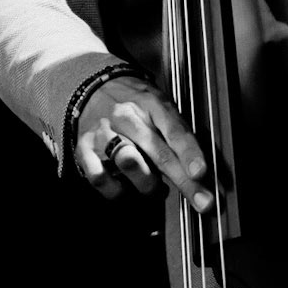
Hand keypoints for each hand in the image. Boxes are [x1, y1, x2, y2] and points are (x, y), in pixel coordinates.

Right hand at [74, 73, 213, 213]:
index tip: (201, 173)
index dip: (189, 153)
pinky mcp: (84, 147)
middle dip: (183, 181)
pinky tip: (125, 188)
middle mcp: (128, 116)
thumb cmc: (136, 104)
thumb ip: (177, 134)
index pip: (175, 130)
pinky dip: (116, 190)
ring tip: (155, 187)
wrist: (95, 86)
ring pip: (129, 163)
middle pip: (158, 152)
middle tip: (202, 201)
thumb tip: (199, 170)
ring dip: (148, 184)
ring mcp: (104, 131)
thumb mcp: (161, 107)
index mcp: (152, 104)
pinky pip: (100, 177)